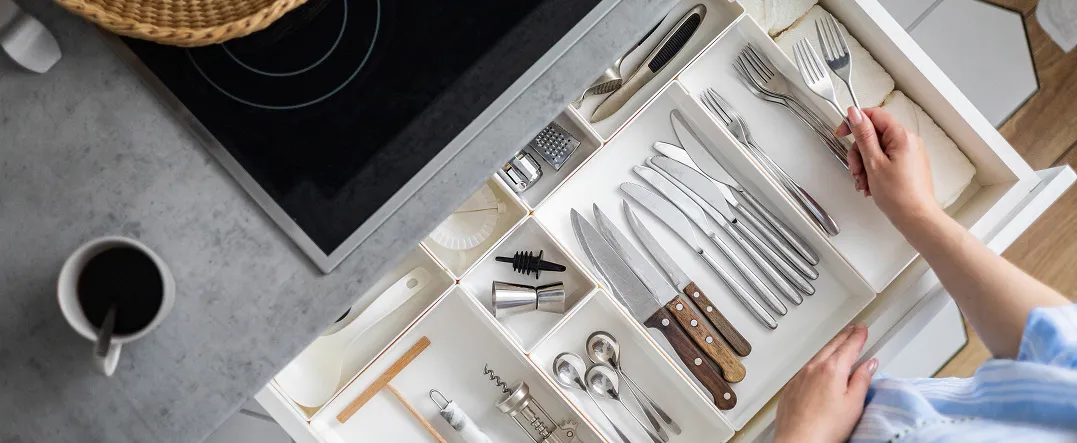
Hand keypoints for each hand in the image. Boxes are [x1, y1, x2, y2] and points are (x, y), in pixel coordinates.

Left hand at [773, 324, 877, 442]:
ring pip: (817, 356)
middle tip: (853, 329)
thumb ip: (862, 380)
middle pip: (832, 346)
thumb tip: (869, 365)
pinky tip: (819, 366)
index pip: (849, 346)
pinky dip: (816, 362)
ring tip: (838, 343)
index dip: (858, 336)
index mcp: (832, 370)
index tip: (863, 329)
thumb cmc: (825, 428)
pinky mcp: (790, 388)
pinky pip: (805, 368)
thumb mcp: (853, 404)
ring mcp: (799, 377)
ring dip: (829, 347)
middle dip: (844, 336)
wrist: (798, 442)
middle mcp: (813, 369)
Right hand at [836, 107, 940, 230]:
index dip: (855, 122)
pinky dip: (874, 170)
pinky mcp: (908, 165)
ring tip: (864, 182)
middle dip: (859, 152)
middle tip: (856, 169)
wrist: (916, 218)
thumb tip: (855, 114)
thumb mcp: (873, 163)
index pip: (874, 115)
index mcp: (902, 136)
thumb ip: (863, 135)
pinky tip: (870, 184)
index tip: (842, 133)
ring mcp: (909, 154)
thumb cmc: (899, 195)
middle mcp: (909, 141)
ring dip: (864, 164)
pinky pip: (885, 160)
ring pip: (877, 149)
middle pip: (874, 135)